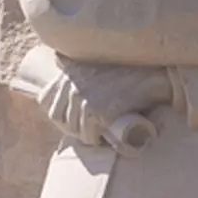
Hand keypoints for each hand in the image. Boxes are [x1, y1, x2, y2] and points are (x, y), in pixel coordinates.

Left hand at [38, 60, 172, 145]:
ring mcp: (84, 99)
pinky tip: (104, 138)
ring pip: (76, 130)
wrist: (148, 76)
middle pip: (62, 120)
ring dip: (87, 136)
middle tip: (91, 131)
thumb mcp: (92, 60)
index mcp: (66, 75)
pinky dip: (96, 140)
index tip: (76, 121)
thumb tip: (57, 57)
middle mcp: (71, 87)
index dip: (61, 118)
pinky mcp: (98, 112)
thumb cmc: (124, 70)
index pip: (50, 105)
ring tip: (99, 135)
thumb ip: (72, 59)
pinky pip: (89, 135)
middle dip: (74, 129)